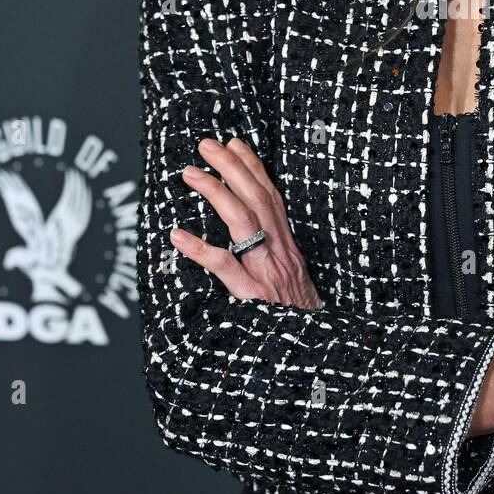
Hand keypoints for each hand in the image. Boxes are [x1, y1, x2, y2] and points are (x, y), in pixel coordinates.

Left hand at [170, 136, 321, 309]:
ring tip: (190, 173)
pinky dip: (200, 249)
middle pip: (257, 198)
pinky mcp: (253, 295)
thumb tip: (257, 238)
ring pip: (242, 220)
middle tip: (206, 145)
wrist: (315, 350)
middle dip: (231, 166)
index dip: (253, 167)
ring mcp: (267, 271)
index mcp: (288, 247)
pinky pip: (225, 266)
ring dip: (215, 192)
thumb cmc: (300, 318)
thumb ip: (277, 257)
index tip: (234, 144)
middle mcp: (280, 252)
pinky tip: (178, 235)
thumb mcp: (297, 280)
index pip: (270, 196)